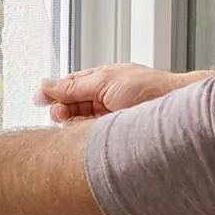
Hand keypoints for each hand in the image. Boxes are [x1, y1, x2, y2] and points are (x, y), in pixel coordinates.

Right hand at [38, 64, 214, 122]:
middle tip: (60, 115)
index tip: (38, 101)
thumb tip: (46, 83)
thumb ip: (73, 86)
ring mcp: (109, 116)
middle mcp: (105, 97)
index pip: (70, 85)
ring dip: (71, 121)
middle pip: (71, 104)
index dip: (53, 92)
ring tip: (69, 123)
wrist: (176, 110)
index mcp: (102, 79)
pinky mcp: (113, 134)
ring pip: (78, 120)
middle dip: (61, 108)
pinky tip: (80, 134)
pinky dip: (81, 134)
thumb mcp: (105, 82)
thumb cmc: (150, 89)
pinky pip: (89, 135)